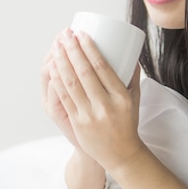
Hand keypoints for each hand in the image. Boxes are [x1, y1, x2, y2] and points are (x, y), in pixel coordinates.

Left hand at [47, 28, 143, 172]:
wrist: (120, 154)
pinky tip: (52, 67)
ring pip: (71, 83)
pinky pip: (64, 97)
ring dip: (61, 61)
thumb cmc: (127, 122)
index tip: (81, 34)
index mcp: (121, 96)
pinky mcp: (78, 122)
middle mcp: (105, 105)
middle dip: (72, 50)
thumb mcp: (134, 98)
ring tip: (56, 46)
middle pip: (84, 72)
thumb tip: (131, 50)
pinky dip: (57, 80)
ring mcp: (89, 115)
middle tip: (65, 35)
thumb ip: (132, 75)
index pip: (102, 67)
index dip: (89, 49)